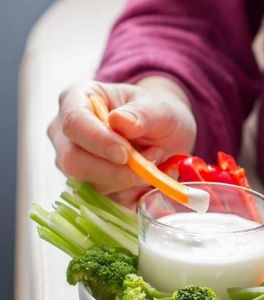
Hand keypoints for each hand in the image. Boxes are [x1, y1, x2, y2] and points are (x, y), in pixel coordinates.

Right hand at [48, 77, 194, 204]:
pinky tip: (144, 178)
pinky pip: (102, 199)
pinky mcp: (84, 184)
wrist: (164, 133)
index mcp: (76, 99)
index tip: (125, 154)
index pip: (74, 123)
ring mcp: (71, 161)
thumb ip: (142, 114)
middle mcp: (64, 132)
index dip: (98, 141)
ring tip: (153, 160)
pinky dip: (129, 193)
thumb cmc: (156, 114)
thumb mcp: (159, 107)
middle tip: (152, 162)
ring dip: (127, 180)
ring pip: (87, 184)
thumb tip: (118, 121)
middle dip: (115, 170)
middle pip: (73, 160)